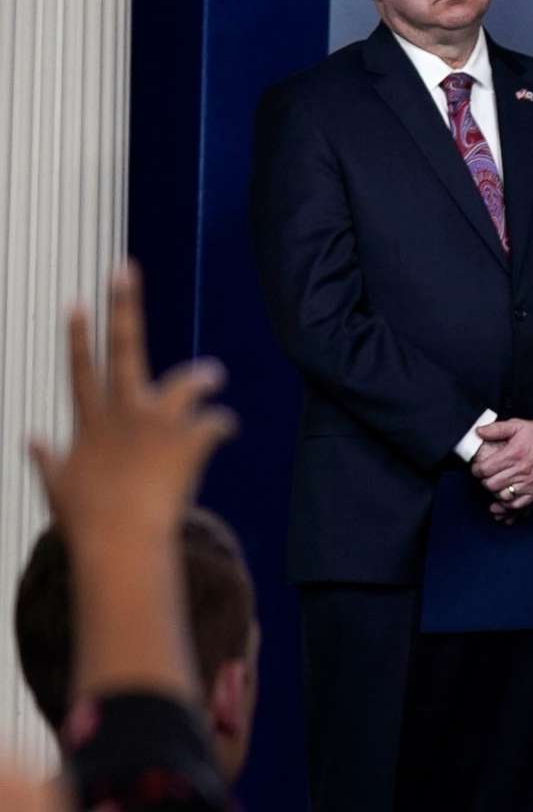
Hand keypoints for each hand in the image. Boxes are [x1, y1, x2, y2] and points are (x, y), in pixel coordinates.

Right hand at [28, 266, 234, 551]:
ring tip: (210, 373)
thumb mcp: (56, 485)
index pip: (79, 368)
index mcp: (90, 420)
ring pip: (184, 381)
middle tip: (124, 269)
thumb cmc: (86, 521)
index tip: (76, 300)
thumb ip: (44, 458)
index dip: (78, 334)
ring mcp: (156, 423)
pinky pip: (215, 423)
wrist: (120, 543)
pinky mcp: (187, 440)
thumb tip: (28, 438)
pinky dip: (221, 425)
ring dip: (198, 375)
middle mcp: (122, 411)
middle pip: (122, 347)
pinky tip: (225, 429)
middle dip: (123, 306)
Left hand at [473, 412, 532, 516]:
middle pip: (491, 485)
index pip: (485, 469)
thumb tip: (478, 431)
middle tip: (486, 476)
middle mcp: (520, 470)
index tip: (478, 468)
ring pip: (503, 496)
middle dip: (484, 481)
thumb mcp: (518, 425)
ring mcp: (530, 482)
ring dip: (495, 493)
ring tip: (495, 486)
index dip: (476, 470)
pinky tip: (505, 498)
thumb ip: (496, 429)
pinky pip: (519, 504)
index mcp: (513, 454)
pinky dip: (509, 504)